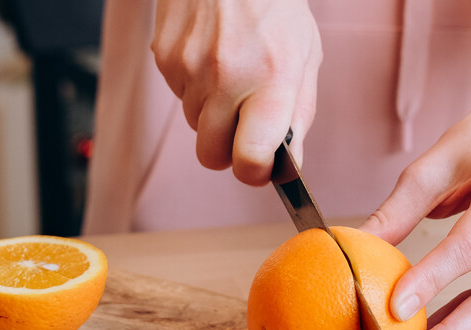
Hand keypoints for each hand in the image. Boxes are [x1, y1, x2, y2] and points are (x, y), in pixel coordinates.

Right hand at [151, 0, 321, 185]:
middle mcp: (227, 78)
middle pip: (211, 155)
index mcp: (271, 81)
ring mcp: (189, 68)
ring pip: (194, 125)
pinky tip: (211, 56)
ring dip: (211, 113)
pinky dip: (194, 87)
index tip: (261, 166)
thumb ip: (298, 115)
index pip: (250, 159)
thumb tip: (286, 166)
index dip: (254, 172)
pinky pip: (178, 96)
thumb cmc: (275, 9)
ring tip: (231, 74)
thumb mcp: (305, 57)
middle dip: (227, 150)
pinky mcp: (164, 58)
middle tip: (244, 126)